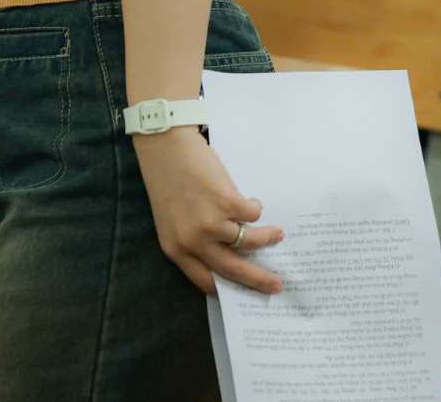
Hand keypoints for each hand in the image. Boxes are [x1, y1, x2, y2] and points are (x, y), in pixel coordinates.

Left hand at [133, 127, 284, 295]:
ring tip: (277, 234)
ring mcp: (210, 223)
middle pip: (234, 271)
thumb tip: (229, 256)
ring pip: (251, 242)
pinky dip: (255, 208)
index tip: (247, 297)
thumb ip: (193, 239)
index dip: (229, 291)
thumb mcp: (172, 218)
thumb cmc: (166, 179)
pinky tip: (249, 201)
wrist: (162, 144)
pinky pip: (254, 215)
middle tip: (278, 286)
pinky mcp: (227, 203)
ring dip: (268, 238)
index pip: (206, 281)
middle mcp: (192, 241)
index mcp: (175, 248)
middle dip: (260, 281)